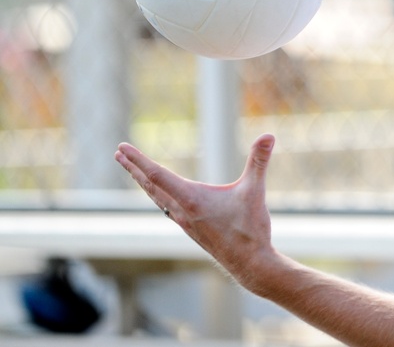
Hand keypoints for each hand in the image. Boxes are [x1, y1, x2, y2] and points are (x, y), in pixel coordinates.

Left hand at [114, 133, 277, 288]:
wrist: (249, 264)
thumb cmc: (251, 229)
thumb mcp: (255, 190)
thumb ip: (259, 161)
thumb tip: (269, 135)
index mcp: (192, 200)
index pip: (158, 175)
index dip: (139, 160)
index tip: (122, 148)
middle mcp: (182, 211)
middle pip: (151, 186)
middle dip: (134, 168)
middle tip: (118, 153)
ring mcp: (185, 221)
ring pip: (157, 198)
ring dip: (143, 182)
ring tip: (133, 171)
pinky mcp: (191, 228)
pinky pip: (166, 207)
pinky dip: (156, 195)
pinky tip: (160, 196)